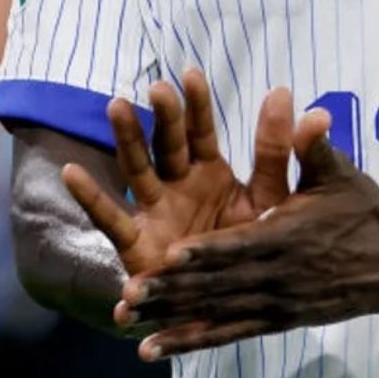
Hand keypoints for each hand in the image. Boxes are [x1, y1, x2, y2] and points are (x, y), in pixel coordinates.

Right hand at [60, 69, 320, 307]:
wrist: (233, 303)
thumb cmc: (249, 245)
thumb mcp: (270, 198)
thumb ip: (281, 153)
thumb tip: (307, 105)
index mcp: (210, 171)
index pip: (202, 131)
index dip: (197, 105)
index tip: (191, 74)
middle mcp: (178, 184)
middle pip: (167, 143)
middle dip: (163, 116)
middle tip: (159, 89)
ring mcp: (154, 210)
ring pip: (137, 168)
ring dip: (127, 139)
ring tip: (116, 107)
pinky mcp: (137, 242)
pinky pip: (110, 217)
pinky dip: (90, 196)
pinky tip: (71, 172)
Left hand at [118, 125, 378, 358]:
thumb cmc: (364, 210)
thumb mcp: (339, 174)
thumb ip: (313, 147)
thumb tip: (310, 111)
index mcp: (288, 237)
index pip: (240, 246)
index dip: (204, 253)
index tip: (168, 256)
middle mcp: (279, 277)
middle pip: (219, 286)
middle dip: (174, 292)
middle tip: (131, 294)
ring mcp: (279, 304)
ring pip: (219, 314)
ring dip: (174, 320)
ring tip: (132, 326)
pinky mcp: (280, 322)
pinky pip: (230, 334)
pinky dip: (193, 341)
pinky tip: (156, 350)